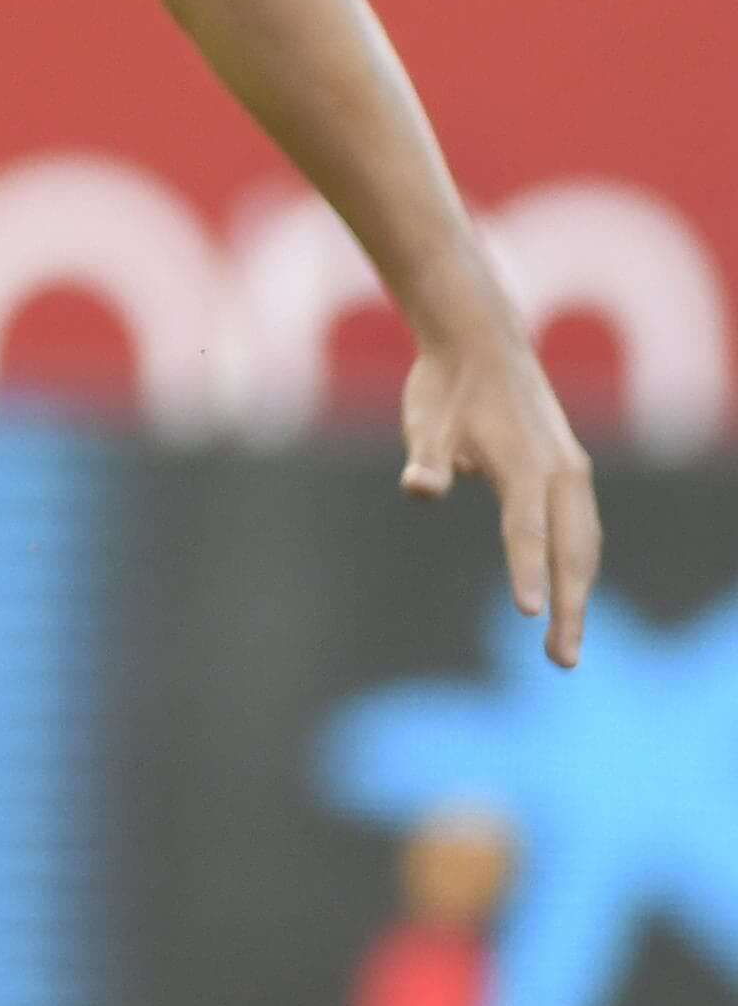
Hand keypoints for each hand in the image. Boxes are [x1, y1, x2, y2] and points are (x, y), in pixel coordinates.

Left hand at [403, 324, 600, 669]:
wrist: (481, 344)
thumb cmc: (446, 388)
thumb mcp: (427, 421)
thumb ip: (428, 460)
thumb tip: (420, 488)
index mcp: (524, 463)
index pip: (526, 529)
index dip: (526, 571)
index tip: (527, 613)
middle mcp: (561, 471)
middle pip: (572, 550)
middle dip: (569, 607)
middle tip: (561, 661)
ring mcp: (572, 471)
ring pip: (585, 545)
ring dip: (579, 594)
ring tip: (564, 646)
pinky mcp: (571, 471)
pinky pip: (583, 530)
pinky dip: (580, 566)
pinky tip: (569, 596)